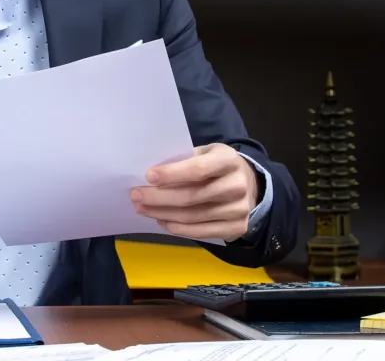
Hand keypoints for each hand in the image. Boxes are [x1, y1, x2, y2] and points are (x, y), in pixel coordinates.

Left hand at [131, 143, 258, 240]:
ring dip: (163, 214)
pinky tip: (162, 221)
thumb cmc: (216, 166)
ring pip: (193, 216)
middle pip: (191, 197)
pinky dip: (178, 228)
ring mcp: (239, 209)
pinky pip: (201, 232)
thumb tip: (152, 175)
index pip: (197, 169)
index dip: (172, 174)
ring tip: (143, 208)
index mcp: (228, 160)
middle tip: (136, 196)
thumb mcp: (205, 153)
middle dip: (159, 197)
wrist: (248, 183)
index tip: (148, 176)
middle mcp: (237, 185)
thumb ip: (184, 160)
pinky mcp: (237, 228)